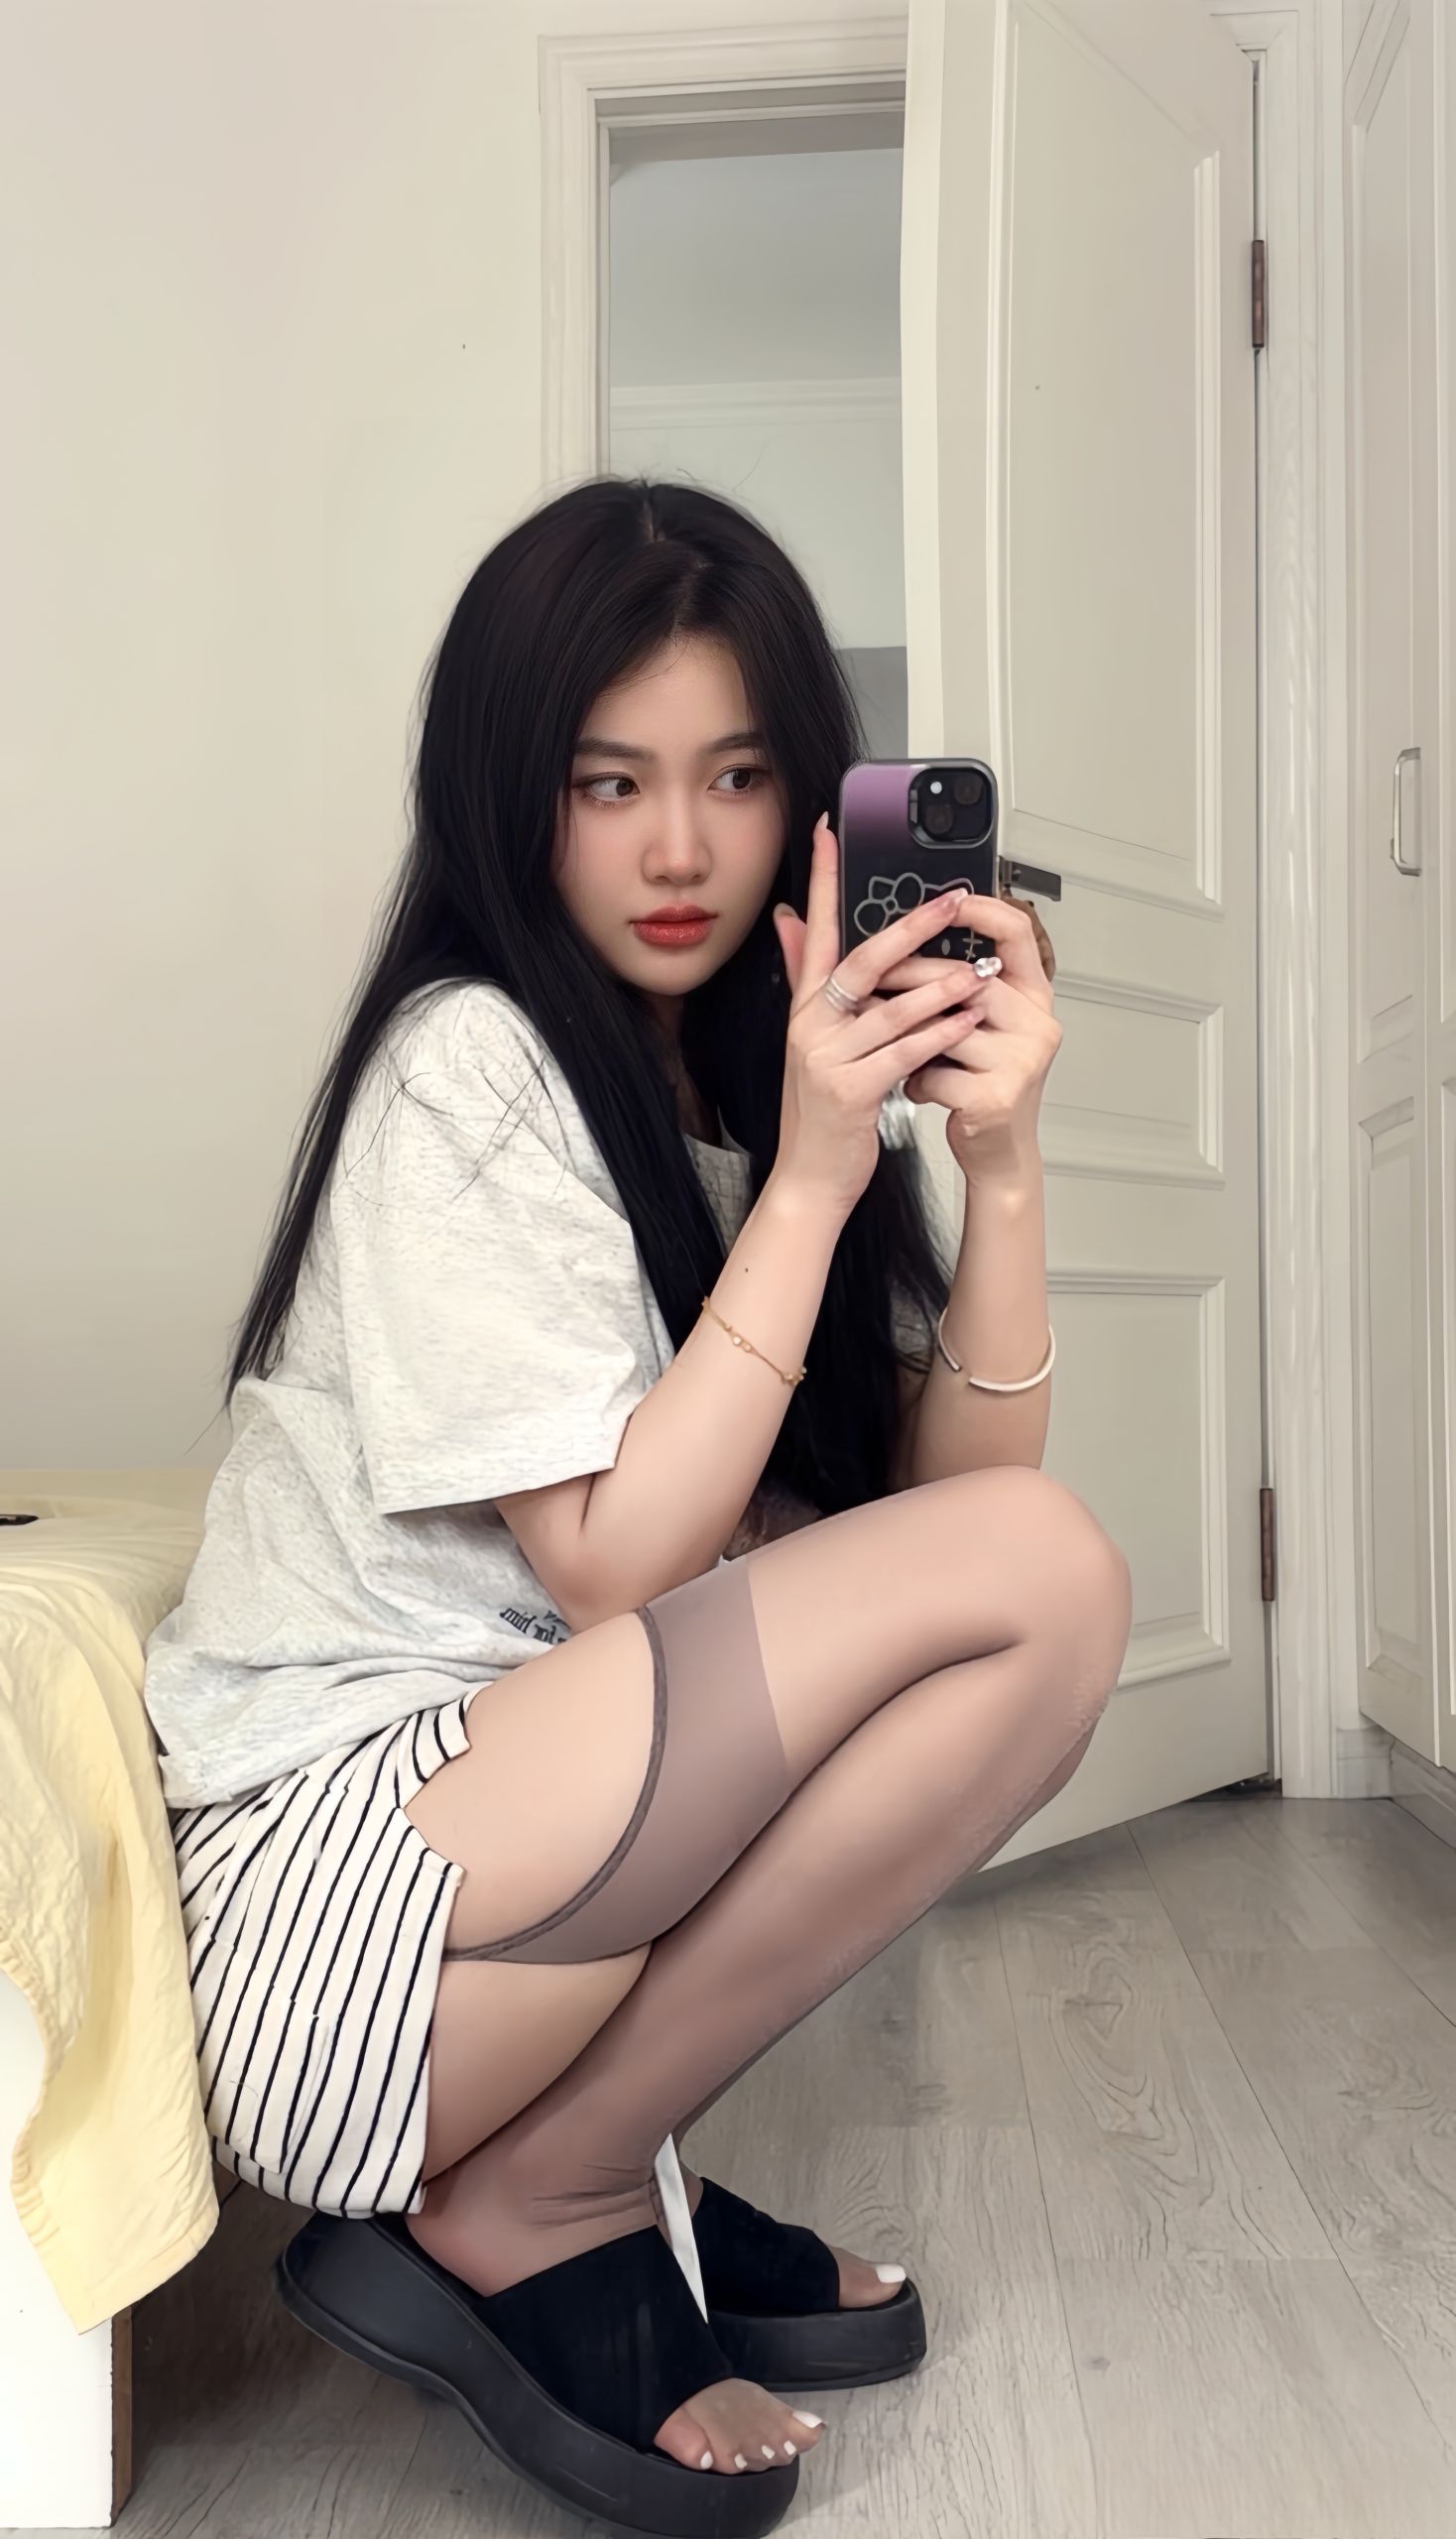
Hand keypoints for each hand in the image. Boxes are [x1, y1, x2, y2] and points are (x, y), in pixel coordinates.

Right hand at [771, 816, 984, 1218]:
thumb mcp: (812, 1038)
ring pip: (893, 1008)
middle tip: (954, 900)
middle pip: (863, 961)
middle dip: (912, 927)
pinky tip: (970, 1020)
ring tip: (982, 969)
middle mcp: (811, 1025)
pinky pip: (906, 1052)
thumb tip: (790, 919)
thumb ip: (805, 976)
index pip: (814, 928)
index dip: (821, 878)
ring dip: (943, 986)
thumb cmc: (825, 1109)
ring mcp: (828, 1057)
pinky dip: (941, 1034)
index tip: (830, 830)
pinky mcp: (852, 1090)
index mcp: (805, 1007)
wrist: (811, 1177)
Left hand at [902, 892, 1061, 1184]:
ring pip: (944, 1027)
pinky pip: (936, 1073)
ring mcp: (1021, 1061)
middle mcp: (1036, 1025)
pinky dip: (915, 1081)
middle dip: (911, 979)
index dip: (982, 910)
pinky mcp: (996, 1097)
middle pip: (967, 979)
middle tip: (870, 981)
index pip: (1016, 934)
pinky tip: (912, 1087)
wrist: (998, 1154)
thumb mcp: (975, 1029)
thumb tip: (902, 934)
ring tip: (884, 1041)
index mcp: (1032, 999)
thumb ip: (951, 985)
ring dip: (906, 1036)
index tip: (946, 898)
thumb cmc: (981, 1087)